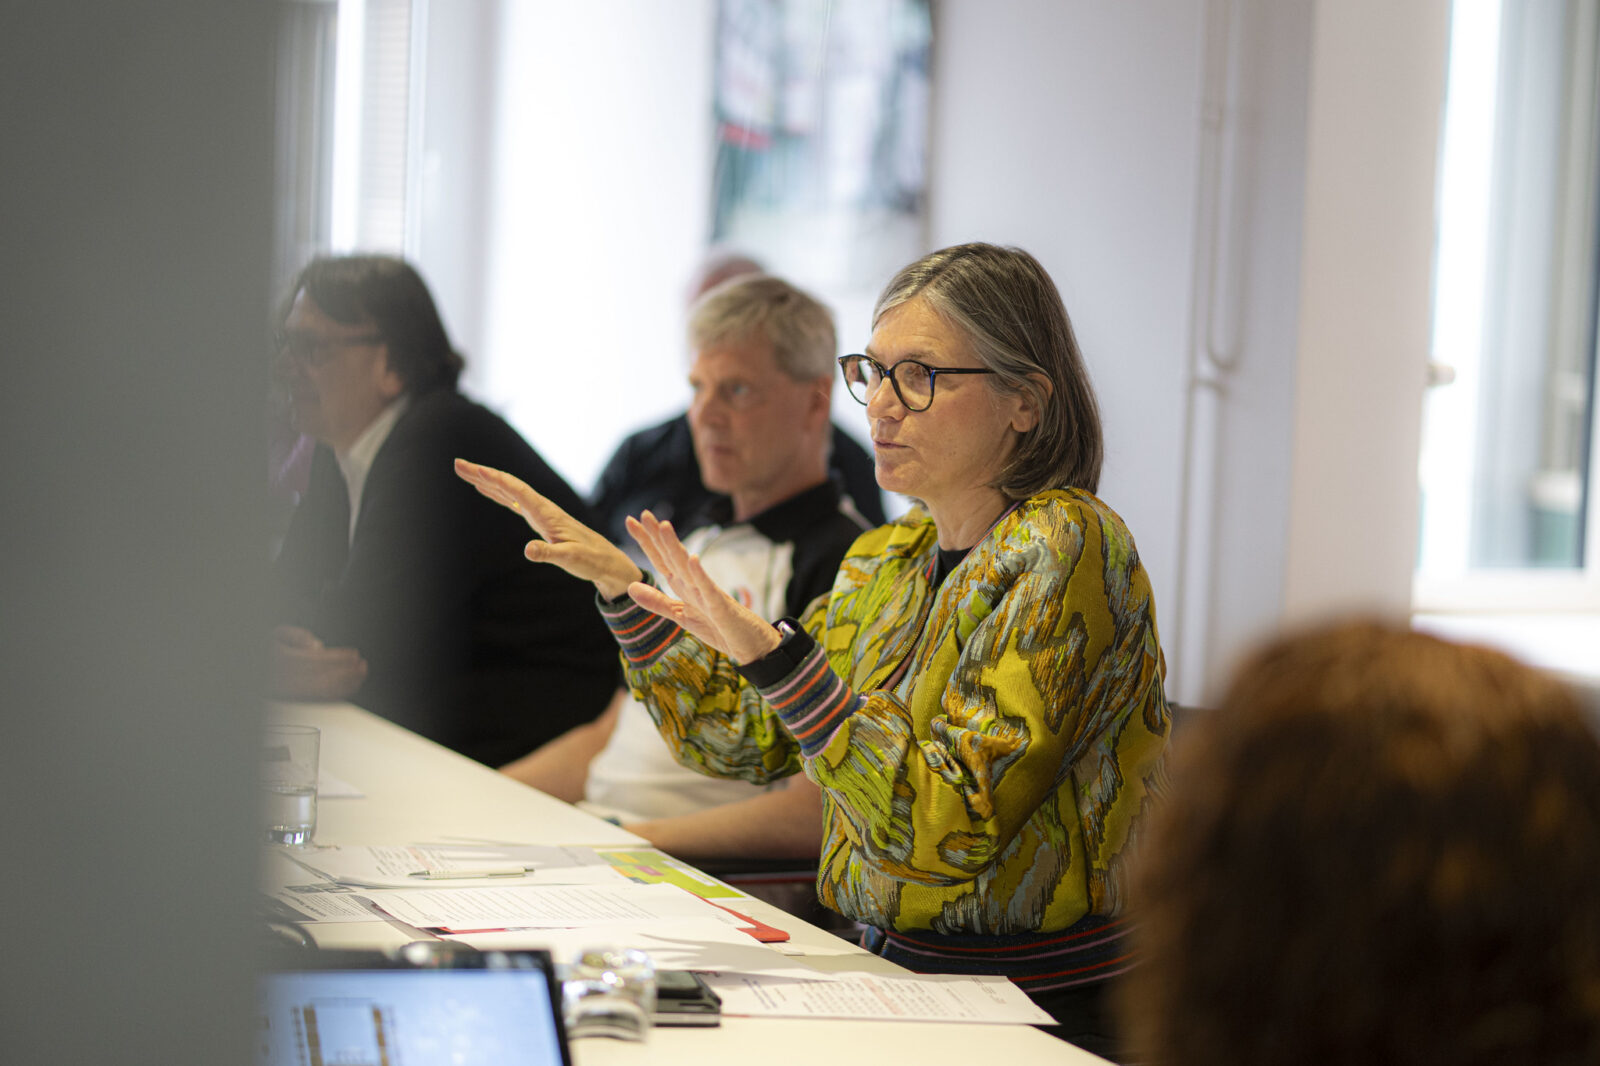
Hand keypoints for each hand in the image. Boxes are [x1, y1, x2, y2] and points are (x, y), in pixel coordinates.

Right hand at [271, 625, 367, 698]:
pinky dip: (333, 698)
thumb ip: (299, 636)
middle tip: (363, 667)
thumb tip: (319, 647)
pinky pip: (315, 701)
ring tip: (360, 677)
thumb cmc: (263, 650)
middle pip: (323, 677)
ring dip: (345, 685)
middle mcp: (285, 678)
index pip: (317, 659)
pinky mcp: (289, 701)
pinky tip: (346, 692)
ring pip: (321, 692)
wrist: (247, 673)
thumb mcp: (275, 634)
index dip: (339, 658)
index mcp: (282, 660)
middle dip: (347, 672)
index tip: (354, 654)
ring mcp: (287, 692)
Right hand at [454, 458, 641, 598]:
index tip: (475, 469)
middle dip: (482, 474)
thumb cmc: (590, 560)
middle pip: (508, 485)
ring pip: (508, 491)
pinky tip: (485, 489)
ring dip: (486, 481)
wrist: (606, 561)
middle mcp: (541, 508)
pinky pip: (513, 501)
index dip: (495, 479)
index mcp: (546, 513)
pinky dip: (497, 493)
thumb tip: (527, 550)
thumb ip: (548, 553)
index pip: (516, 490)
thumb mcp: (569, 559)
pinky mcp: (539, 521)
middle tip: (457, 464)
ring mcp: (539, 513)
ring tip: (464, 472)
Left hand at [625, 511, 782, 664]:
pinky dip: (700, 575)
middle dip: (657, 536)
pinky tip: (693, 559)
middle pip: (672, 557)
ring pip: (688, 567)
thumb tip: (630, 586)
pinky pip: (710, 589)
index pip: (661, 560)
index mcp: (684, 587)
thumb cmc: (720, 628)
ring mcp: (709, 594)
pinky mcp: (722, 607)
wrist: (751, 645)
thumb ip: (657, 602)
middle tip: (644, 513)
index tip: (630, 521)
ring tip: (663, 526)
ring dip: (675, 547)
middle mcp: (695, 585)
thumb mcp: (681, 615)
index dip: (646, 542)